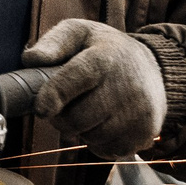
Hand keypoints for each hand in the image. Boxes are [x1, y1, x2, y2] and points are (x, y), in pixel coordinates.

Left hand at [22, 20, 167, 157]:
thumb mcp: (80, 33)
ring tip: (94, 109)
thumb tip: (31, 59)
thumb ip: (53, 43)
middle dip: (63, 117)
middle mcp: (126, 85)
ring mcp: (139, 112)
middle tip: (69, 104)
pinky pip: (107, 151)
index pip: (78, 77)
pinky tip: (109, 122)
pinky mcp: (145, 133)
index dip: (55, 95)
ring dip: (83, 130)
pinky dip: (100, 142)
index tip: (42, 109)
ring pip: (91, 137)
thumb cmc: (106, 51)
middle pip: (77, 119)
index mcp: (104, 57)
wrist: (154, 68)